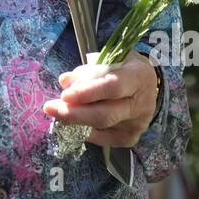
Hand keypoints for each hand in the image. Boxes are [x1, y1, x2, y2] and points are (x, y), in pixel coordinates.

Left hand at [43, 50, 158, 148]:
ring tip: (57, 113)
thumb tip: (65, 81)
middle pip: (105, 114)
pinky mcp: (130, 138)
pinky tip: (72, 124)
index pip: (112, 87)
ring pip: (102, 128)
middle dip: (74, 113)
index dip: (87, 93)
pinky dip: (84, 131)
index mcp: (138, 77)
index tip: (65, 96)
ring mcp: (137, 124)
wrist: (147, 87)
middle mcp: (141, 104)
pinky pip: (103, 139)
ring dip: (75, 122)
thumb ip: (88, 70)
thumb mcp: (109, 59)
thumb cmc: (124, 69)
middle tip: (50, 108)